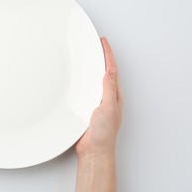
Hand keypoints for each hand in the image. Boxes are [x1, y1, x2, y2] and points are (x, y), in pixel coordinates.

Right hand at [75, 37, 122, 157]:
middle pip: (104, 72)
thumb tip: (110, 71)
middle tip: (96, 44)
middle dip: (101, 57)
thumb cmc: (103, 133)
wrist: (93, 150)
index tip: (103, 41)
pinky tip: (78, 78)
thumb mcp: (108, 108)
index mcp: (113, 95)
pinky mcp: (85, 109)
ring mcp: (95, 102)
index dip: (107, 54)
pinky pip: (84, 91)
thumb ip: (108, 89)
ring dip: (91, 68)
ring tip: (88, 55)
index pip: (111, 69)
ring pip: (93, 81)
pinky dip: (82, 81)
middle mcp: (106, 97)